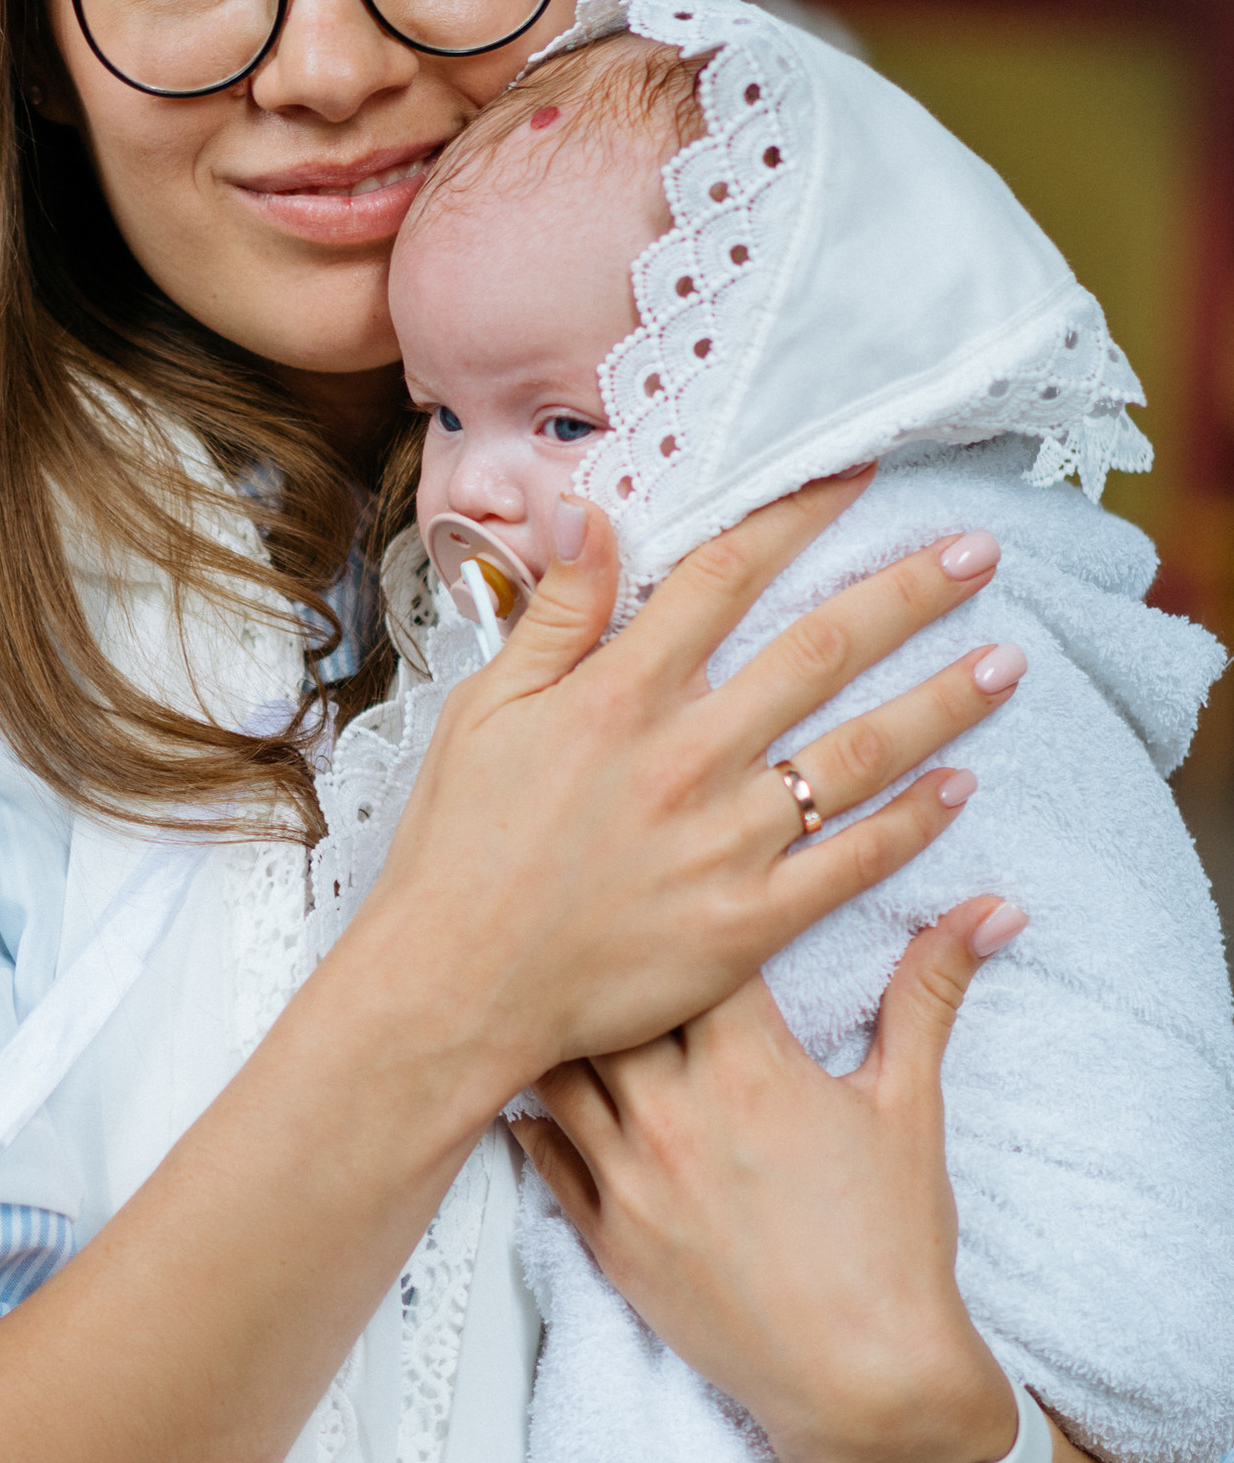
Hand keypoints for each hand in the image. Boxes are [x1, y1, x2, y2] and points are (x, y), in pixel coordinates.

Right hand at [368, 478, 1022, 1101]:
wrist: (455, 986)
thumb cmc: (457, 849)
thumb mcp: (485, 711)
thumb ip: (555, 614)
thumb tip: (591, 511)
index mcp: (619, 695)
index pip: (726, 575)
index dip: (798, 515)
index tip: (859, 475)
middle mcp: (686, 755)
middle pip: (821, 650)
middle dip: (909, 594)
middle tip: (980, 554)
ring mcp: (724, 840)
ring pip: (858, 753)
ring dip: (941, 701)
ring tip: (1007, 663)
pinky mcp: (746, 922)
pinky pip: (850, 863)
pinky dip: (912, 824)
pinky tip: (960, 788)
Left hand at [511, 902, 1018, 1462]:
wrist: (861, 1378)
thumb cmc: (889, 1247)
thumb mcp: (910, 1107)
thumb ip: (931, 993)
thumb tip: (987, 910)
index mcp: (748, 1068)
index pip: (690, 955)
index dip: (682, 919)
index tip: (677, 901)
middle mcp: (673, 1114)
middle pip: (604, 1006)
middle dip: (608, 974)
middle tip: (594, 938)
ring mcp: (629, 1178)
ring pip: (554, 1073)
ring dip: (559, 1037)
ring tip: (549, 1003)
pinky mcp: (605, 1237)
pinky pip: (542, 1156)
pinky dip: (533, 1116)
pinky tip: (526, 1087)